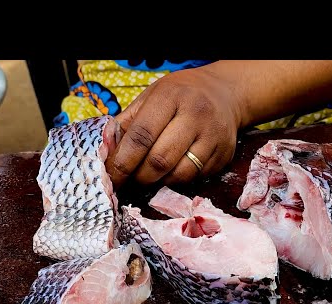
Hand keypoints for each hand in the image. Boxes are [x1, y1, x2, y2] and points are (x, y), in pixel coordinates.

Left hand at [106, 64, 242, 188]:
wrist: (225, 93)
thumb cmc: (180, 96)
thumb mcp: (151, 98)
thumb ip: (127, 124)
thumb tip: (106, 154)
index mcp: (170, 97)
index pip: (141, 136)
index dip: (123, 162)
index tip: (112, 176)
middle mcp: (195, 114)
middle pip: (159, 160)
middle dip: (140, 176)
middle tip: (133, 177)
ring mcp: (213, 135)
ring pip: (179, 174)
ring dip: (160, 181)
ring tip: (153, 174)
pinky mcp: (224, 154)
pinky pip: (195, 178)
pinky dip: (179, 180)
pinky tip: (174, 169)